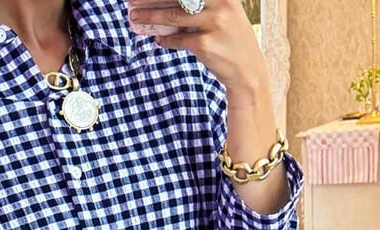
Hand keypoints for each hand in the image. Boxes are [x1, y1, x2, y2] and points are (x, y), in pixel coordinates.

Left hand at [127, 0, 265, 95]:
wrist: (248, 72)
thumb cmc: (231, 40)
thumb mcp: (221, 14)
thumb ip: (199, 6)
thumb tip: (163, 4)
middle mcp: (220, 2)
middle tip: (132, 1)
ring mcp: (213, 23)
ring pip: (173, 15)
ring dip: (151, 17)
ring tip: (135, 18)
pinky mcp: (205, 45)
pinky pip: (178, 39)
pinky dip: (166, 39)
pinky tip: (158, 39)